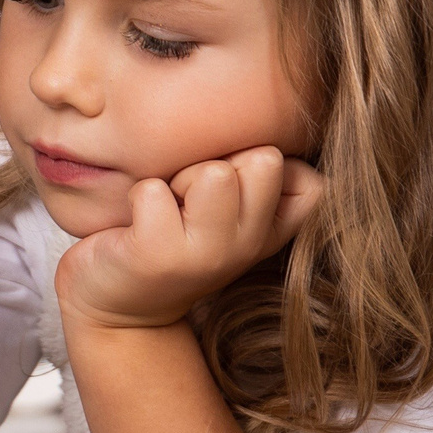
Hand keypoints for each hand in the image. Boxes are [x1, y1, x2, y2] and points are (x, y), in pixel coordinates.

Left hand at [55, 147, 322, 331]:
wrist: (117, 301)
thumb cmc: (171, 235)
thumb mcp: (226, 210)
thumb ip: (256, 176)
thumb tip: (266, 130)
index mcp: (270, 230)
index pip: (315, 184)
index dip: (266, 165)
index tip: (230, 190)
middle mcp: (247, 245)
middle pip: (265, 160)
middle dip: (219, 162)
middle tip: (189, 195)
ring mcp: (206, 255)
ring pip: (215, 173)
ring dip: (179, 178)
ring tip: (166, 207)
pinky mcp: (157, 256)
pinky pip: (153, 191)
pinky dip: (138, 195)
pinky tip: (136, 222)